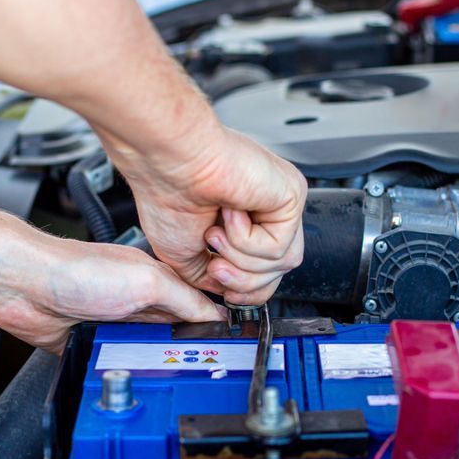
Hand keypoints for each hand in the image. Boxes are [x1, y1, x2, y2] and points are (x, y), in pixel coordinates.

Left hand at [0, 237, 222, 353]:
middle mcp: (136, 301)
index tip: (231, 346)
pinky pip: (114, 363)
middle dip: (187, 350)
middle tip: (203, 369)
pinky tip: (130, 376)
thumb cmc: (76, 270)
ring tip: (167, 375)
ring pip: (146, 353)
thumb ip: (184, 298)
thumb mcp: (147, 280)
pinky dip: (121, 370)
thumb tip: (218, 315)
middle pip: (173, 333)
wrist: (22, 286)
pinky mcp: (89, 344)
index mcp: (155, 280)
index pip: (196, 305)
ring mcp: (112, 324)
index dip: (214, 324)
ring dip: (153, 363)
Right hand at [105, 126, 306, 304]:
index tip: (223, 290)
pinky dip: (247, 241)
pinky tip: (229, 214)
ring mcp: (281, 201)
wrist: (168, 163)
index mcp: (245, 219)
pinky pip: (279, 247)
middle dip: (243, 282)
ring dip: (241, 260)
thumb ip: (212, 276)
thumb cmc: (167, 195)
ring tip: (214, 234)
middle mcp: (267, 209)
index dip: (246, 291)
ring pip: (281, 263)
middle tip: (215, 266)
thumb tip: (228, 295)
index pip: (266, 271)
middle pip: (276, 272)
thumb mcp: (185, 254)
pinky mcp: (291, 195)